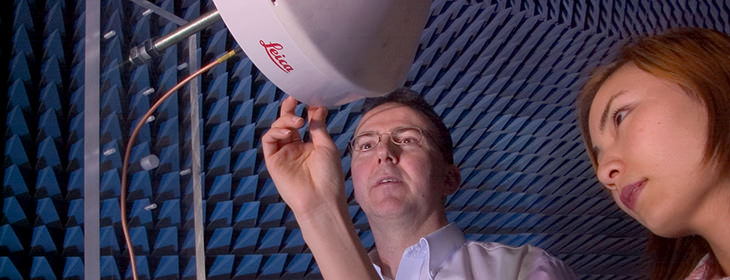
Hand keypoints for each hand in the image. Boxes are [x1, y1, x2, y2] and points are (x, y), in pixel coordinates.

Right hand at [262, 96, 345, 217]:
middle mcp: (295, 148)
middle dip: (289, 109)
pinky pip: (268, 141)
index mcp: (309, 145)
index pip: (303, 122)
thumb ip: (318, 126)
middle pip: (287, 122)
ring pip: (276, 129)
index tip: (308, 97)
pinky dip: (275, 132)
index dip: (303, 108)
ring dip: (284, 120)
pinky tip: (287, 132)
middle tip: (294, 99)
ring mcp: (283, 154)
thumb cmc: (329, 176)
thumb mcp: (326, 146)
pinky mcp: (273, 162)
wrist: (321, 200)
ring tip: (297, 121)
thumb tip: (317, 106)